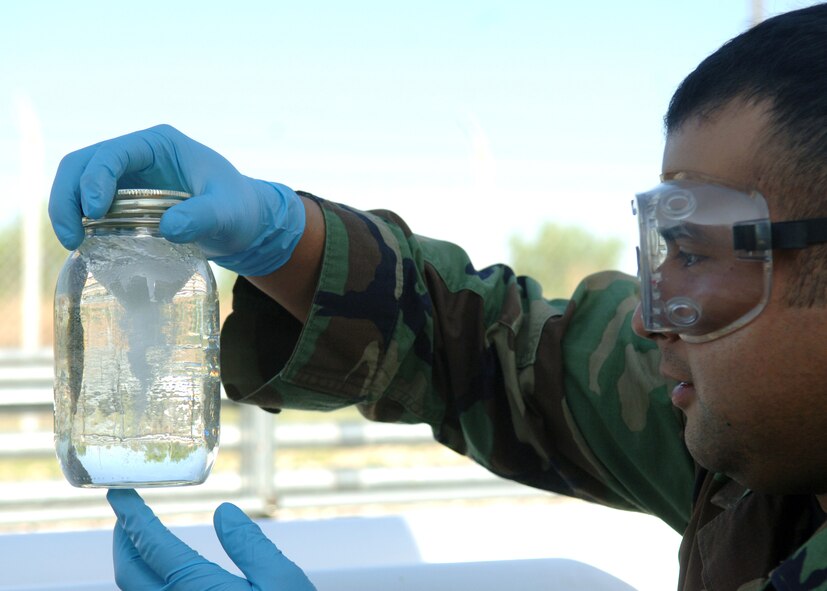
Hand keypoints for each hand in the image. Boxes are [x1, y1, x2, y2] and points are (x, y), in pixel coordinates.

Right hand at [49, 124, 305, 275]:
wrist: (245, 224)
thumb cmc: (240, 210)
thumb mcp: (229, 212)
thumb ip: (203, 216)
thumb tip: (168, 229)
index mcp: (158, 144)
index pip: (113, 153)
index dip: (95, 179)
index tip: (96, 213)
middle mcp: (137, 155)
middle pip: (82, 165)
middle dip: (68, 197)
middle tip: (72, 237)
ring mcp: (127, 178)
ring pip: (78, 185)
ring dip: (69, 211)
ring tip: (75, 244)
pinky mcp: (124, 201)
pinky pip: (91, 208)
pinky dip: (83, 224)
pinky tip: (87, 248)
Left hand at [107, 489, 316, 590]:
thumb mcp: (283, 581)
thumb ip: (250, 545)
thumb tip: (222, 512)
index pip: (152, 545)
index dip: (133, 516)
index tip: (121, 494)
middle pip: (129, 573)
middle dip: (123, 540)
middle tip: (126, 516)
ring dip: (133, 566)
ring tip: (142, 545)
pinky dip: (149, 588)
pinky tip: (165, 582)